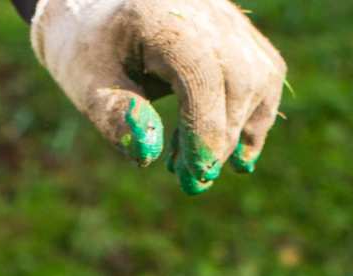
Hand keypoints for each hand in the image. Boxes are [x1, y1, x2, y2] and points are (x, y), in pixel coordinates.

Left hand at [29, 0, 286, 194]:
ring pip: (260, 79)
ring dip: (238, 131)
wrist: (96, 10)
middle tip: (192, 182)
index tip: (193, 180)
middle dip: (220, 140)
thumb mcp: (87, 81)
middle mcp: (206, 12)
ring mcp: (227, 19)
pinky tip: (227, 150)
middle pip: (240, 81)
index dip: (204, 133)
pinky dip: (252, 115)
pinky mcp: (239, 33)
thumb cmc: (88, 48)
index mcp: (164, 17)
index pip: (202, 77)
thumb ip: (116, 114)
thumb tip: (148, 155)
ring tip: (198, 161)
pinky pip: (265, 74)